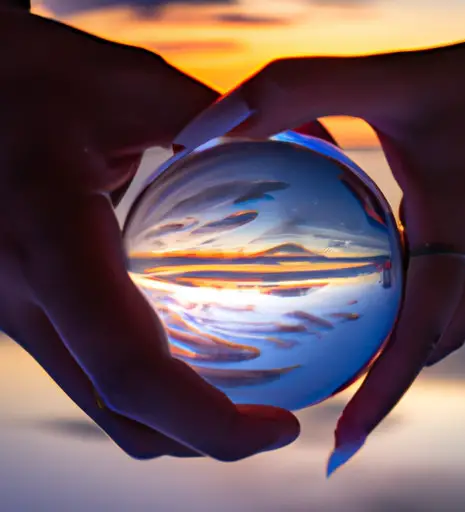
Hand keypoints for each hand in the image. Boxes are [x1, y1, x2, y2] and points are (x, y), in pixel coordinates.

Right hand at [0, 10, 299, 460]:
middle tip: (273, 422)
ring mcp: (18, 313)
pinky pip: (91, 373)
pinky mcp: (25, 309)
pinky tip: (191, 352)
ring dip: (177, 422)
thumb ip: (224, 120)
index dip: (210, 424)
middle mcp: (25, 298)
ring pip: (103, 405)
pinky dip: (150, 388)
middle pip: (122, 414)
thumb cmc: (29, 75)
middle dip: (204, 439)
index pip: (132, 371)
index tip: (280, 428)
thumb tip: (314, 139)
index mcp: (52, 244)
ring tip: (242, 399)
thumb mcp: (132, 86)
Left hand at [189, 31, 464, 471]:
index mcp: (458, 226)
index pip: (419, 332)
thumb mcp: (385, 79)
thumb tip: (204, 131)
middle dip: (386, 378)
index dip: (383, 394)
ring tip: (354, 356)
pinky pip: (458, 290)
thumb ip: (294, 91)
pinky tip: (386, 291)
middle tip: (333, 393)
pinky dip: (419, 309)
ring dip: (404, 347)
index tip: (343, 441)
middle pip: (432, 342)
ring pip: (450, 323)